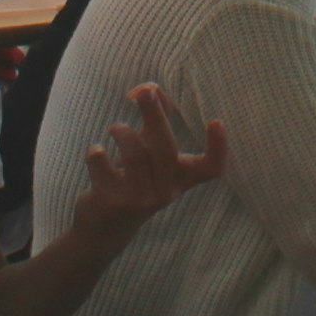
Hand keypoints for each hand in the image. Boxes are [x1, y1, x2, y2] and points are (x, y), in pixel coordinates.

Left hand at [74, 83, 229, 225]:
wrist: (105, 227)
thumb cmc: (132, 180)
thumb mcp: (148, 153)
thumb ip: (154, 122)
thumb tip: (152, 88)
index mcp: (180, 179)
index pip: (211, 170)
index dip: (219, 148)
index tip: (216, 122)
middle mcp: (165, 192)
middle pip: (167, 150)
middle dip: (154, 115)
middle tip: (144, 91)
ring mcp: (139, 200)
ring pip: (134, 154)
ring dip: (122, 131)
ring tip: (116, 129)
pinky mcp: (112, 202)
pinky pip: (103, 165)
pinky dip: (96, 152)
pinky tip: (97, 151)